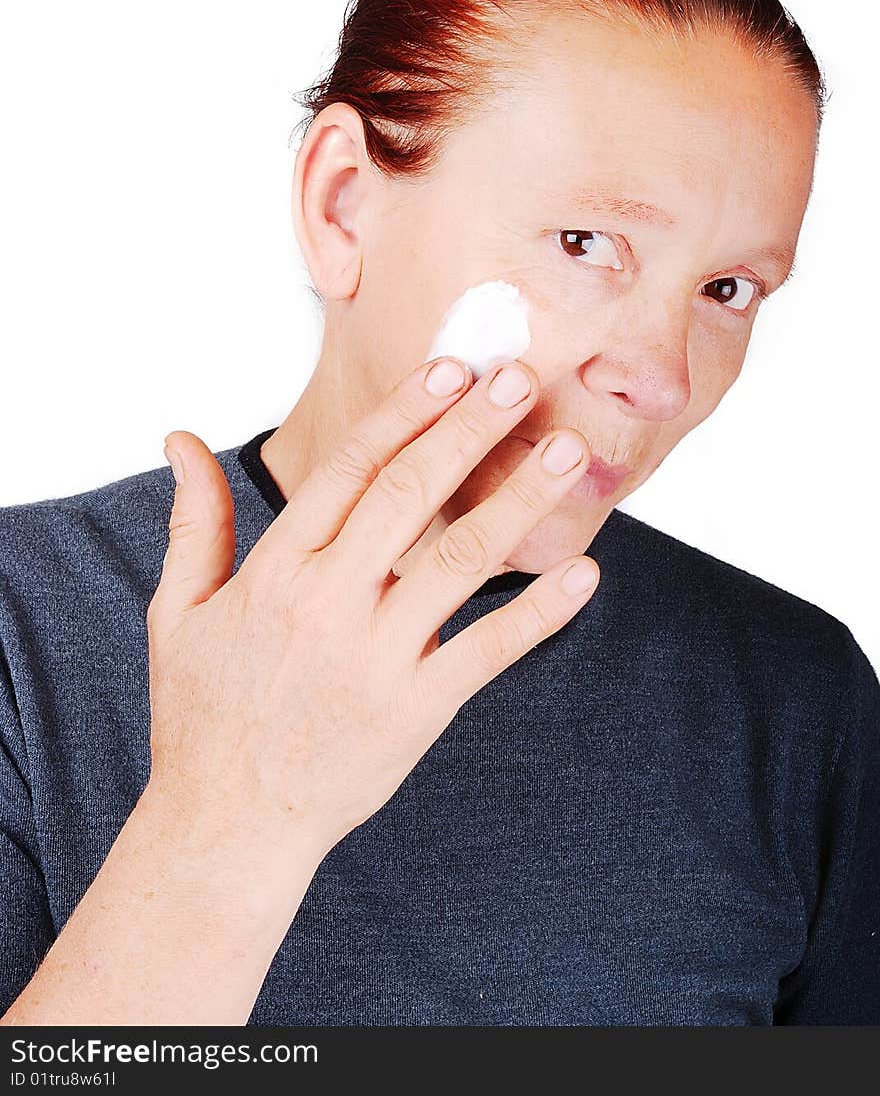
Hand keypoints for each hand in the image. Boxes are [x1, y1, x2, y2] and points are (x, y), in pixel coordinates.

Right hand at [148, 358, 599, 871]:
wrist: (228, 824)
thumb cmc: (204, 712)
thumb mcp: (177, 610)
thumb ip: (193, 521)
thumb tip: (181, 438)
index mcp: (275, 572)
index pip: (348, 470)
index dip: (404, 412)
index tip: (451, 367)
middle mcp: (328, 604)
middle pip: (409, 495)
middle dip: (468, 429)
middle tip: (520, 378)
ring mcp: (375, 658)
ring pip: (458, 560)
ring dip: (518, 500)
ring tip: (565, 449)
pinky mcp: (416, 710)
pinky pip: (487, 651)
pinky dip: (539, 613)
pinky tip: (585, 573)